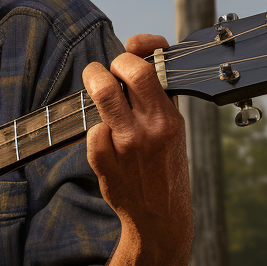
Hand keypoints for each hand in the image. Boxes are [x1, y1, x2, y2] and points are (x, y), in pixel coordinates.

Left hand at [81, 34, 192, 257]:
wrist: (159, 214)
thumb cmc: (166, 166)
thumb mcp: (174, 129)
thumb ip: (158, 97)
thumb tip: (140, 55)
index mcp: (168, 118)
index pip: (146, 69)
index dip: (135, 51)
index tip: (130, 52)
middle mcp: (147, 128)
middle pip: (118, 76)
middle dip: (103, 67)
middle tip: (99, 72)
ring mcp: (123, 144)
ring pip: (100, 97)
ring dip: (92, 84)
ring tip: (93, 86)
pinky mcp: (103, 159)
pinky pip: (94, 130)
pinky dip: (98, 130)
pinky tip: (107, 139)